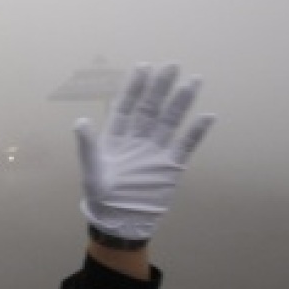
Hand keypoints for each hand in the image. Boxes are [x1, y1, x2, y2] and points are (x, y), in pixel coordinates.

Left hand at [73, 63, 216, 240]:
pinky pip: (186, 145)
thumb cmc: (100, 198)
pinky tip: (208, 115)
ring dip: (181, 102)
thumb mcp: (91, 172)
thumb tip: (80, 121)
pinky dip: (196, 132)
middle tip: (172, 65)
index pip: (127, 106)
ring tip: (194, 81)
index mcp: (116, 138)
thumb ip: (88, 147)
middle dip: (160, 87)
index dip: (135, 88)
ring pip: (170, 121)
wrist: (120, 224)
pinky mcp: (171, 167)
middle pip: (151, 108)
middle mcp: (137, 140)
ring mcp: (155, 151)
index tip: (144, 67)